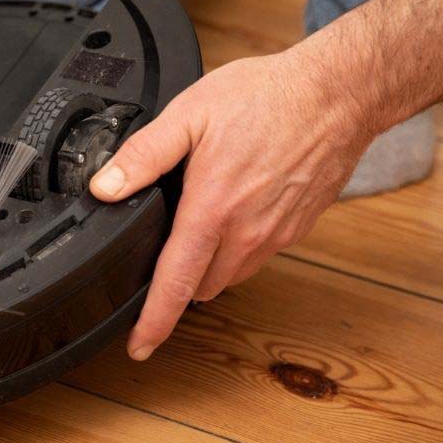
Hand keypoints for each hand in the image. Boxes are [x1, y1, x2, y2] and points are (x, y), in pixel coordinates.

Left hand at [89, 50, 371, 360]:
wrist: (337, 95)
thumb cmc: (266, 98)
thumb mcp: (189, 115)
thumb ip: (142, 156)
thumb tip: (104, 188)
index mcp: (213, 209)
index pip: (175, 282)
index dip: (153, 322)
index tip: (138, 347)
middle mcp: (246, 232)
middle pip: (198, 285)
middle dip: (174, 279)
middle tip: (158, 248)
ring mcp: (275, 235)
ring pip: (227, 275)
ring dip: (205, 264)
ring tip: (195, 222)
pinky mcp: (295, 230)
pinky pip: (255, 257)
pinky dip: (234, 249)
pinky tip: (229, 211)